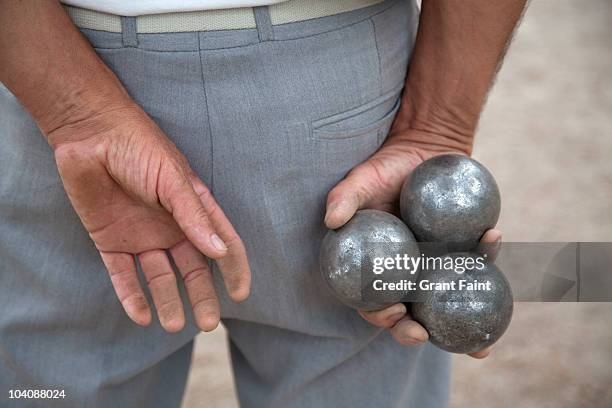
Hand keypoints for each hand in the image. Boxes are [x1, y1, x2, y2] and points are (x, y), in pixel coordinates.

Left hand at [50, 104, 250, 332]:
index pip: (221, 244)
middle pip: (192, 269)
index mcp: (193, 210)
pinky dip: (131, 296)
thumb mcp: (174, 181)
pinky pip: (123, 275)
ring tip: (175, 325)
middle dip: (202, 296)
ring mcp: (141, 236)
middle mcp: (171, 227)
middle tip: (208, 323)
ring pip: (159, 277)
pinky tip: (140, 316)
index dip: (234, 268)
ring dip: (167, 301)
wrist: (91, 133)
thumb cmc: (140, 148)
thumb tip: (220, 252)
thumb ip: (195, 217)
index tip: (240, 294)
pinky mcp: (110, 242)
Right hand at [324, 127, 500, 357]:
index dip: (379, 315)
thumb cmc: (384, 168)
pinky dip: (488, 257)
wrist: (421, 146)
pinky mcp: (465, 247)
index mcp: (380, 266)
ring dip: (461, 322)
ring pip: (448, 299)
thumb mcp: (359, 181)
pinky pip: (478, 259)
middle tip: (421, 333)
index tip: (391, 311)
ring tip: (477, 343)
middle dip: (415, 331)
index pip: (374, 301)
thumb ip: (343, 198)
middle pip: (410, 312)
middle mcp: (409, 271)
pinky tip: (494, 247)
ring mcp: (439, 263)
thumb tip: (332, 220)